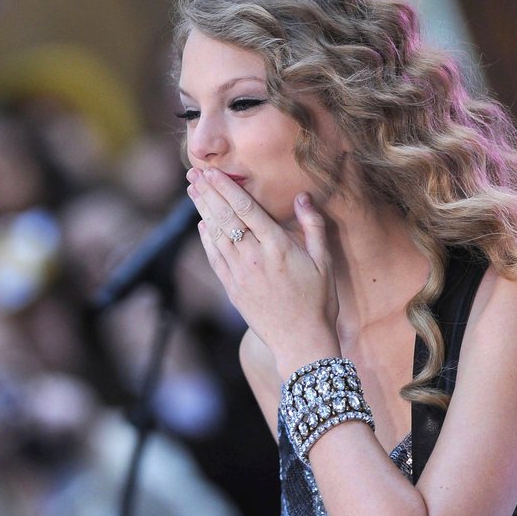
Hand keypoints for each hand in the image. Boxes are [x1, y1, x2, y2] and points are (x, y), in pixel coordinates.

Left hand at [188, 166, 339, 375]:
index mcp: (278, 246)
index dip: (226, 187)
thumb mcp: (324, 262)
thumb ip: (314, 226)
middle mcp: (255, 257)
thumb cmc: (319, 303)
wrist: (301, 343)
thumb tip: (303, 196)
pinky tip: (202, 226)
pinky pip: (215, 259)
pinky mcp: (233, 290)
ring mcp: (241, 275)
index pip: (246, 208)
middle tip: (193, 174)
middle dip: (208, 193)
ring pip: (216, 235)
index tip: (212, 172)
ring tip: (192, 191)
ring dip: (202, 211)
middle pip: (226, 218)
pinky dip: (207, 240)